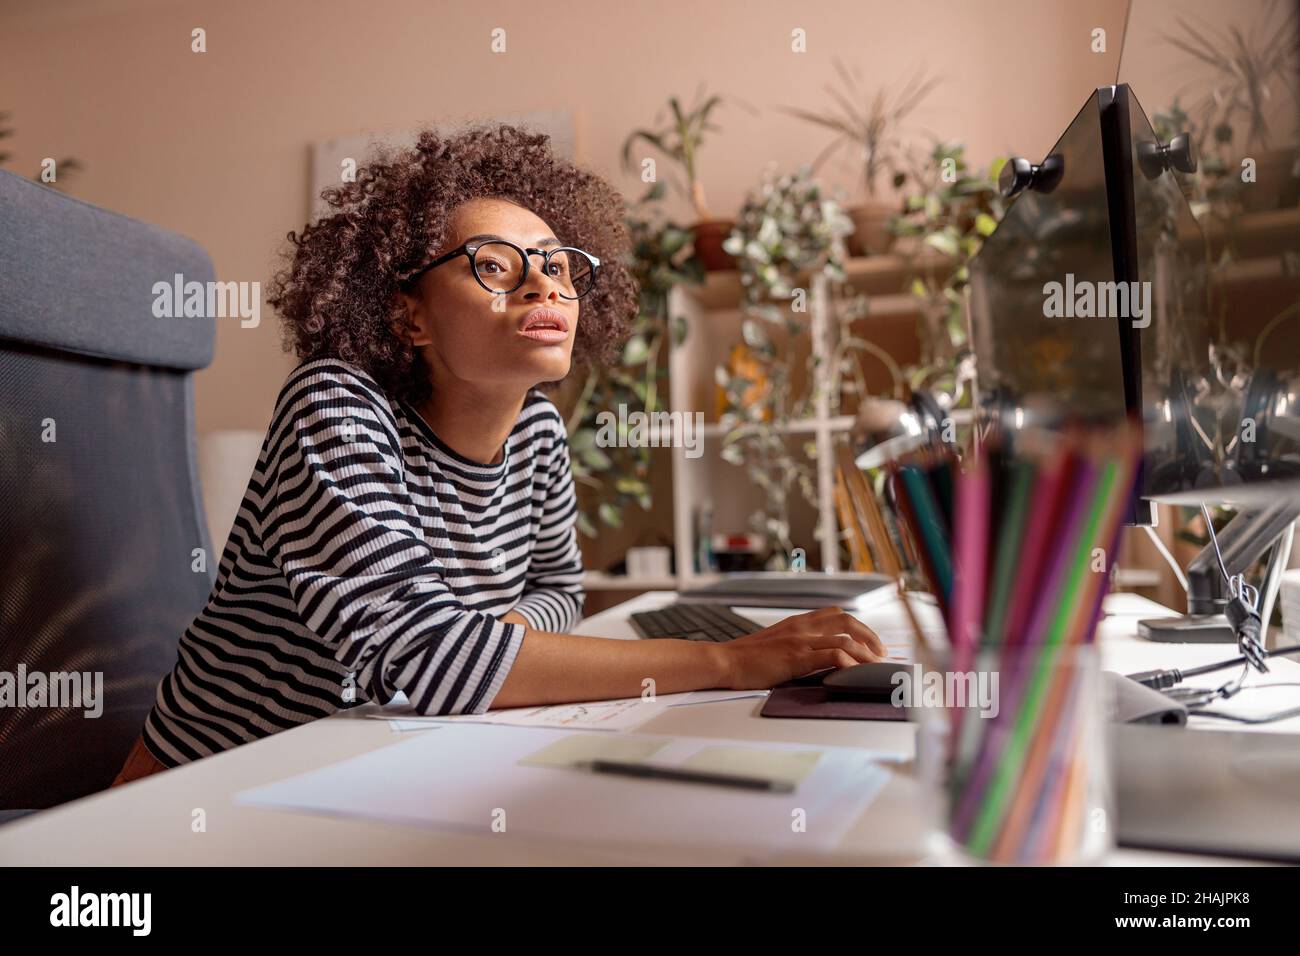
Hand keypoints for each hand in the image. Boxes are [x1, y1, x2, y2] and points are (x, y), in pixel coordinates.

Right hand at [717, 606, 886, 689]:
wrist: (725, 661)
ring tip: (876, 666)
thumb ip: (796, 642)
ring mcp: (800, 640)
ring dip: (866, 653)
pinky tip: (855, 672)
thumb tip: (817, 655)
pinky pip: (832, 655)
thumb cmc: (747, 657)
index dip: (858, 625)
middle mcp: (802, 626)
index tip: (869, 641)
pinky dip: (849, 662)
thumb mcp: (776, 642)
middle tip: (881, 653)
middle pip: (846, 621)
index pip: (836, 613)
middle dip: (869, 636)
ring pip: (845, 638)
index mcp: (797, 621)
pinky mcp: (796, 657)